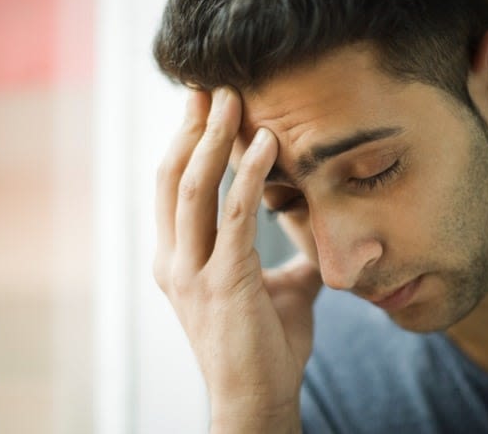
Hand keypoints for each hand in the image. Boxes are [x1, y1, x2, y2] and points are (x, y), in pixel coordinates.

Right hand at [154, 87, 321, 432]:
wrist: (258, 400)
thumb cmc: (264, 347)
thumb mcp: (276, 291)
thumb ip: (287, 260)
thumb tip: (315, 238)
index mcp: (178, 260)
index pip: (173, 188)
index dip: (186, 143)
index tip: (206, 107)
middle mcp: (173, 261)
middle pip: (172, 177)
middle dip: (191, 128)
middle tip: (212, 86)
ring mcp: (191, 272)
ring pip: (192, 188)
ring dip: (212, 139)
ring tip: (233, 99)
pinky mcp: (222, 282)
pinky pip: (232, 216)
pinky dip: (247, 175)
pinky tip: (265, 144)